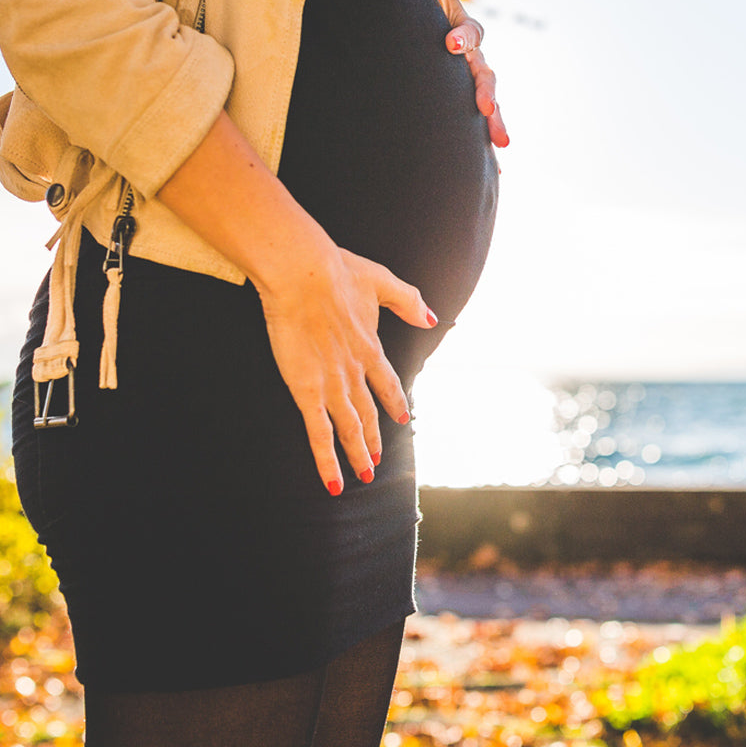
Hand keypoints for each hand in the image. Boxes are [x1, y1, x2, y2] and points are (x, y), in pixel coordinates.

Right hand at [256, 231, 435, 493]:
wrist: (304, 275)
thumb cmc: (336, 271)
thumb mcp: (380, 280)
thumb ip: (408, 301)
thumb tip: (432, 317)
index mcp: (371, 347)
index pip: (387, 383)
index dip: (394, 402)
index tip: (402, 419)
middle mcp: (355, 371)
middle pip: (367, 412)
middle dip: (373, 437)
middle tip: (378, 459)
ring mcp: (332, 384)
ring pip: (348, 429)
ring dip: (357, 454)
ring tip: (365, 474)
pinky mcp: (307, 391)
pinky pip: (319, 434)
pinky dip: (327, 461)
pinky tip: (334, 482)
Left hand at [413, 0, 509, 148]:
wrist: (439, 35)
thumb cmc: (428, 13)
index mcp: (465, 32)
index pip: (469, 33)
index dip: (462, 38)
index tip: (449, 44)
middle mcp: (477, 61)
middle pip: (487, 76)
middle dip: (487, 92)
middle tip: (486, 107)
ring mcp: (476, 85)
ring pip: (491, 105)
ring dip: (497, 124)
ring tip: (503, 145)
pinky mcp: (470, 107)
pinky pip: (480, 128)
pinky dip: (487, 149)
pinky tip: (498, 171)